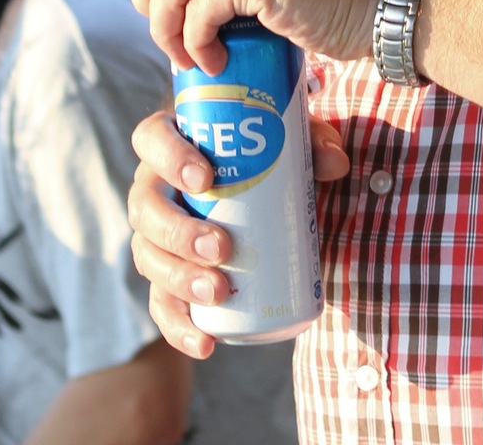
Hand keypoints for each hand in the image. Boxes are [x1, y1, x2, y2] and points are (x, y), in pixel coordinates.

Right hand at [129, 107, 350, 357]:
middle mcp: (154, 189)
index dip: (168, 157)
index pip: (152, 139)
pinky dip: (178, 327)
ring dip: (179, 279)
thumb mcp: (290, 143)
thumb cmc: (268, 157)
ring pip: (148, 258)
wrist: (265, 196)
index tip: (205, 178)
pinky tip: (204, 343)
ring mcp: (156, 236)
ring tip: (218, 292)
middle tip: (221, 247)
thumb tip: (336, 164)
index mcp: (172, 142)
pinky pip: (161, 305)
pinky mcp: (166, 278)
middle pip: (146, 208)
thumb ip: (315, 144)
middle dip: (179, 232)